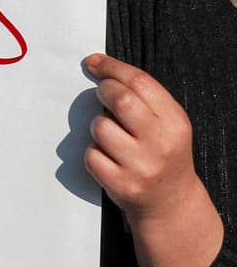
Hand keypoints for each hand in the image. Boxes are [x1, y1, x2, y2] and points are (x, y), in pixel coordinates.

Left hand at [84, 52, 222, 266]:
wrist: (170, 203)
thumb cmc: (162, 155)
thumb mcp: (167, 125)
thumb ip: (143, 98)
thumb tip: (98, 66)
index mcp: (176, 122)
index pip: (141, 83)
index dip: (113, 68)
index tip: (93, 63)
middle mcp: (162, 143)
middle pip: (120, 100)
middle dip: (104, 92)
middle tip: (102, 94)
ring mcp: (142, 166)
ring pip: (100, 127)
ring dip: (97, 127)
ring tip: (111, 137)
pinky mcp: (121, 184)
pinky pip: (91, 155)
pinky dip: (93, 153)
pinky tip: (108, 159)